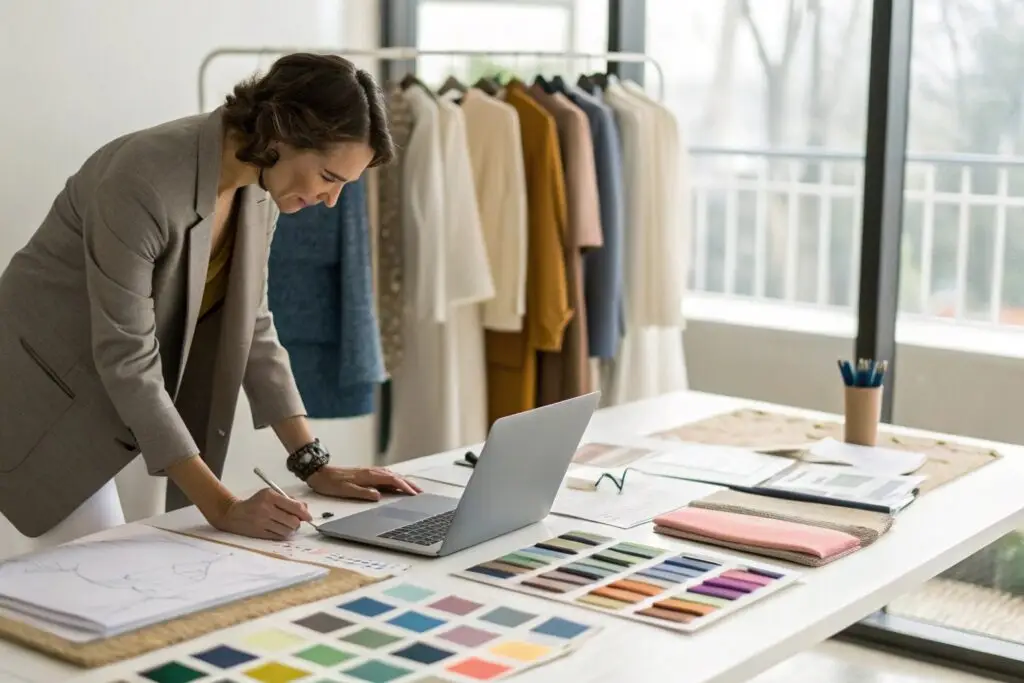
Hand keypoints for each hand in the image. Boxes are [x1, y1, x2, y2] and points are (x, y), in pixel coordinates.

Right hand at [208, 488, 312, 539]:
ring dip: (290, 529)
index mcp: (270, 496)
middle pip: (293, 521)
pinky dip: (282, 534)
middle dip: (297, 523)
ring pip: (287, 530)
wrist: (233, 514)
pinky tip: (278, 529)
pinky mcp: (259, 533)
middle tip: (295, 521)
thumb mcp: (270, 495)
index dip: (304, 513)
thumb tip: (306, 509)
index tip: (308, 517)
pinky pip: (279, 536)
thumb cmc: (256, 503)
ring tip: (286, 525)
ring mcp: (262, 522)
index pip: (294, 507)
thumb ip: (289, 500)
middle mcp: (266, 509)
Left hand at [307, 466, 421, 500]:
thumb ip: (363, 493)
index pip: (392, 480)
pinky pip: (385, 476)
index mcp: (369, 476)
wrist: (320, 472)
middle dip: (409, 484)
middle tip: (420, 492)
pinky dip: (395, 480)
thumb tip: (379, 496)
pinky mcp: (366, 473)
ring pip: (391, 475)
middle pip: (395, 476)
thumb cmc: (331, 483)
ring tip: (412, 489)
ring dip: (403, 481)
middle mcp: (371, 472)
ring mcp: (369, 472)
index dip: (405, 487)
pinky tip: (396, 484)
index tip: (414, 494)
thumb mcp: (345, 490)